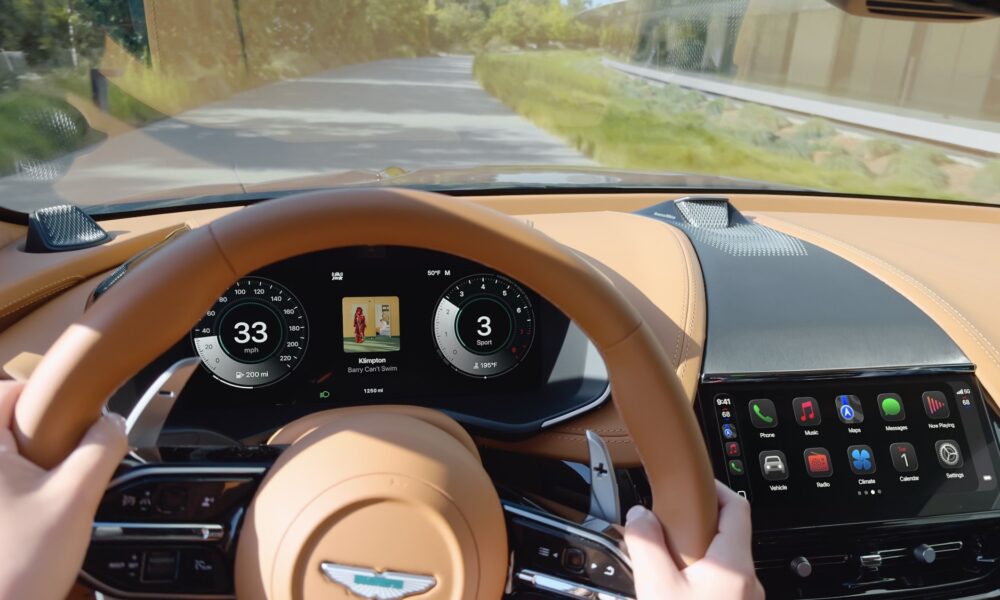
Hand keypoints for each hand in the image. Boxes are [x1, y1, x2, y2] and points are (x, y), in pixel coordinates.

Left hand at [0, 381, 127, 599]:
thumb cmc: (15, 568)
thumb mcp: (76, 498)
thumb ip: (102, 449)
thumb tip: (116, 423)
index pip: (9, 391)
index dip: (49, 397)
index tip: (77, 414)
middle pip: (7, 423)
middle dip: (43, 436)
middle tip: (66, 460)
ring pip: (6, 456)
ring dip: (32, 465)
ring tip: (50, 494)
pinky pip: (4, 484)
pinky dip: (21, 490)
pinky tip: (34, 517)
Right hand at [625, 480, 763, 599]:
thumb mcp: (657, 589)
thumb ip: (647, 547)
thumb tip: (639, 517)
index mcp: (735, 565)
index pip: (736, 506)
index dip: (713, 488)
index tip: (691, 485)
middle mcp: (747, 581)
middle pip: (725, 535)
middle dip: (693, 527)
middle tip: (666, 527)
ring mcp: (743, 599)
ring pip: (719, 563)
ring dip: (692, 557)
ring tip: (663, 563)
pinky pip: (717, 586)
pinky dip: (695, 579)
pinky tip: (672, 590)